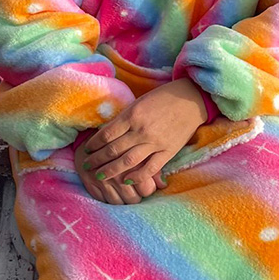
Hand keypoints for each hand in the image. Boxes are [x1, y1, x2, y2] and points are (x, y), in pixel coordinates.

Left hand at [79, 79, 208, 196]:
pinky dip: (137, 177)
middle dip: (97, 160)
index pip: (106, 134)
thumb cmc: (163, 98)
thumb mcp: (139, 102)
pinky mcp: (168, 151)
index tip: (87, 151)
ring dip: (111, 170)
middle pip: (113, 150)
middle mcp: (141, 130)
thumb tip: (105, 133)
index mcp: (132, 115)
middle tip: (87, 166)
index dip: (94, 145)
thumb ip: (124, 118)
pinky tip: (126, 181)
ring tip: (99, 176)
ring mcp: (155, 143)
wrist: (191, 100)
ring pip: (127, 161)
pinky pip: (150, 168)